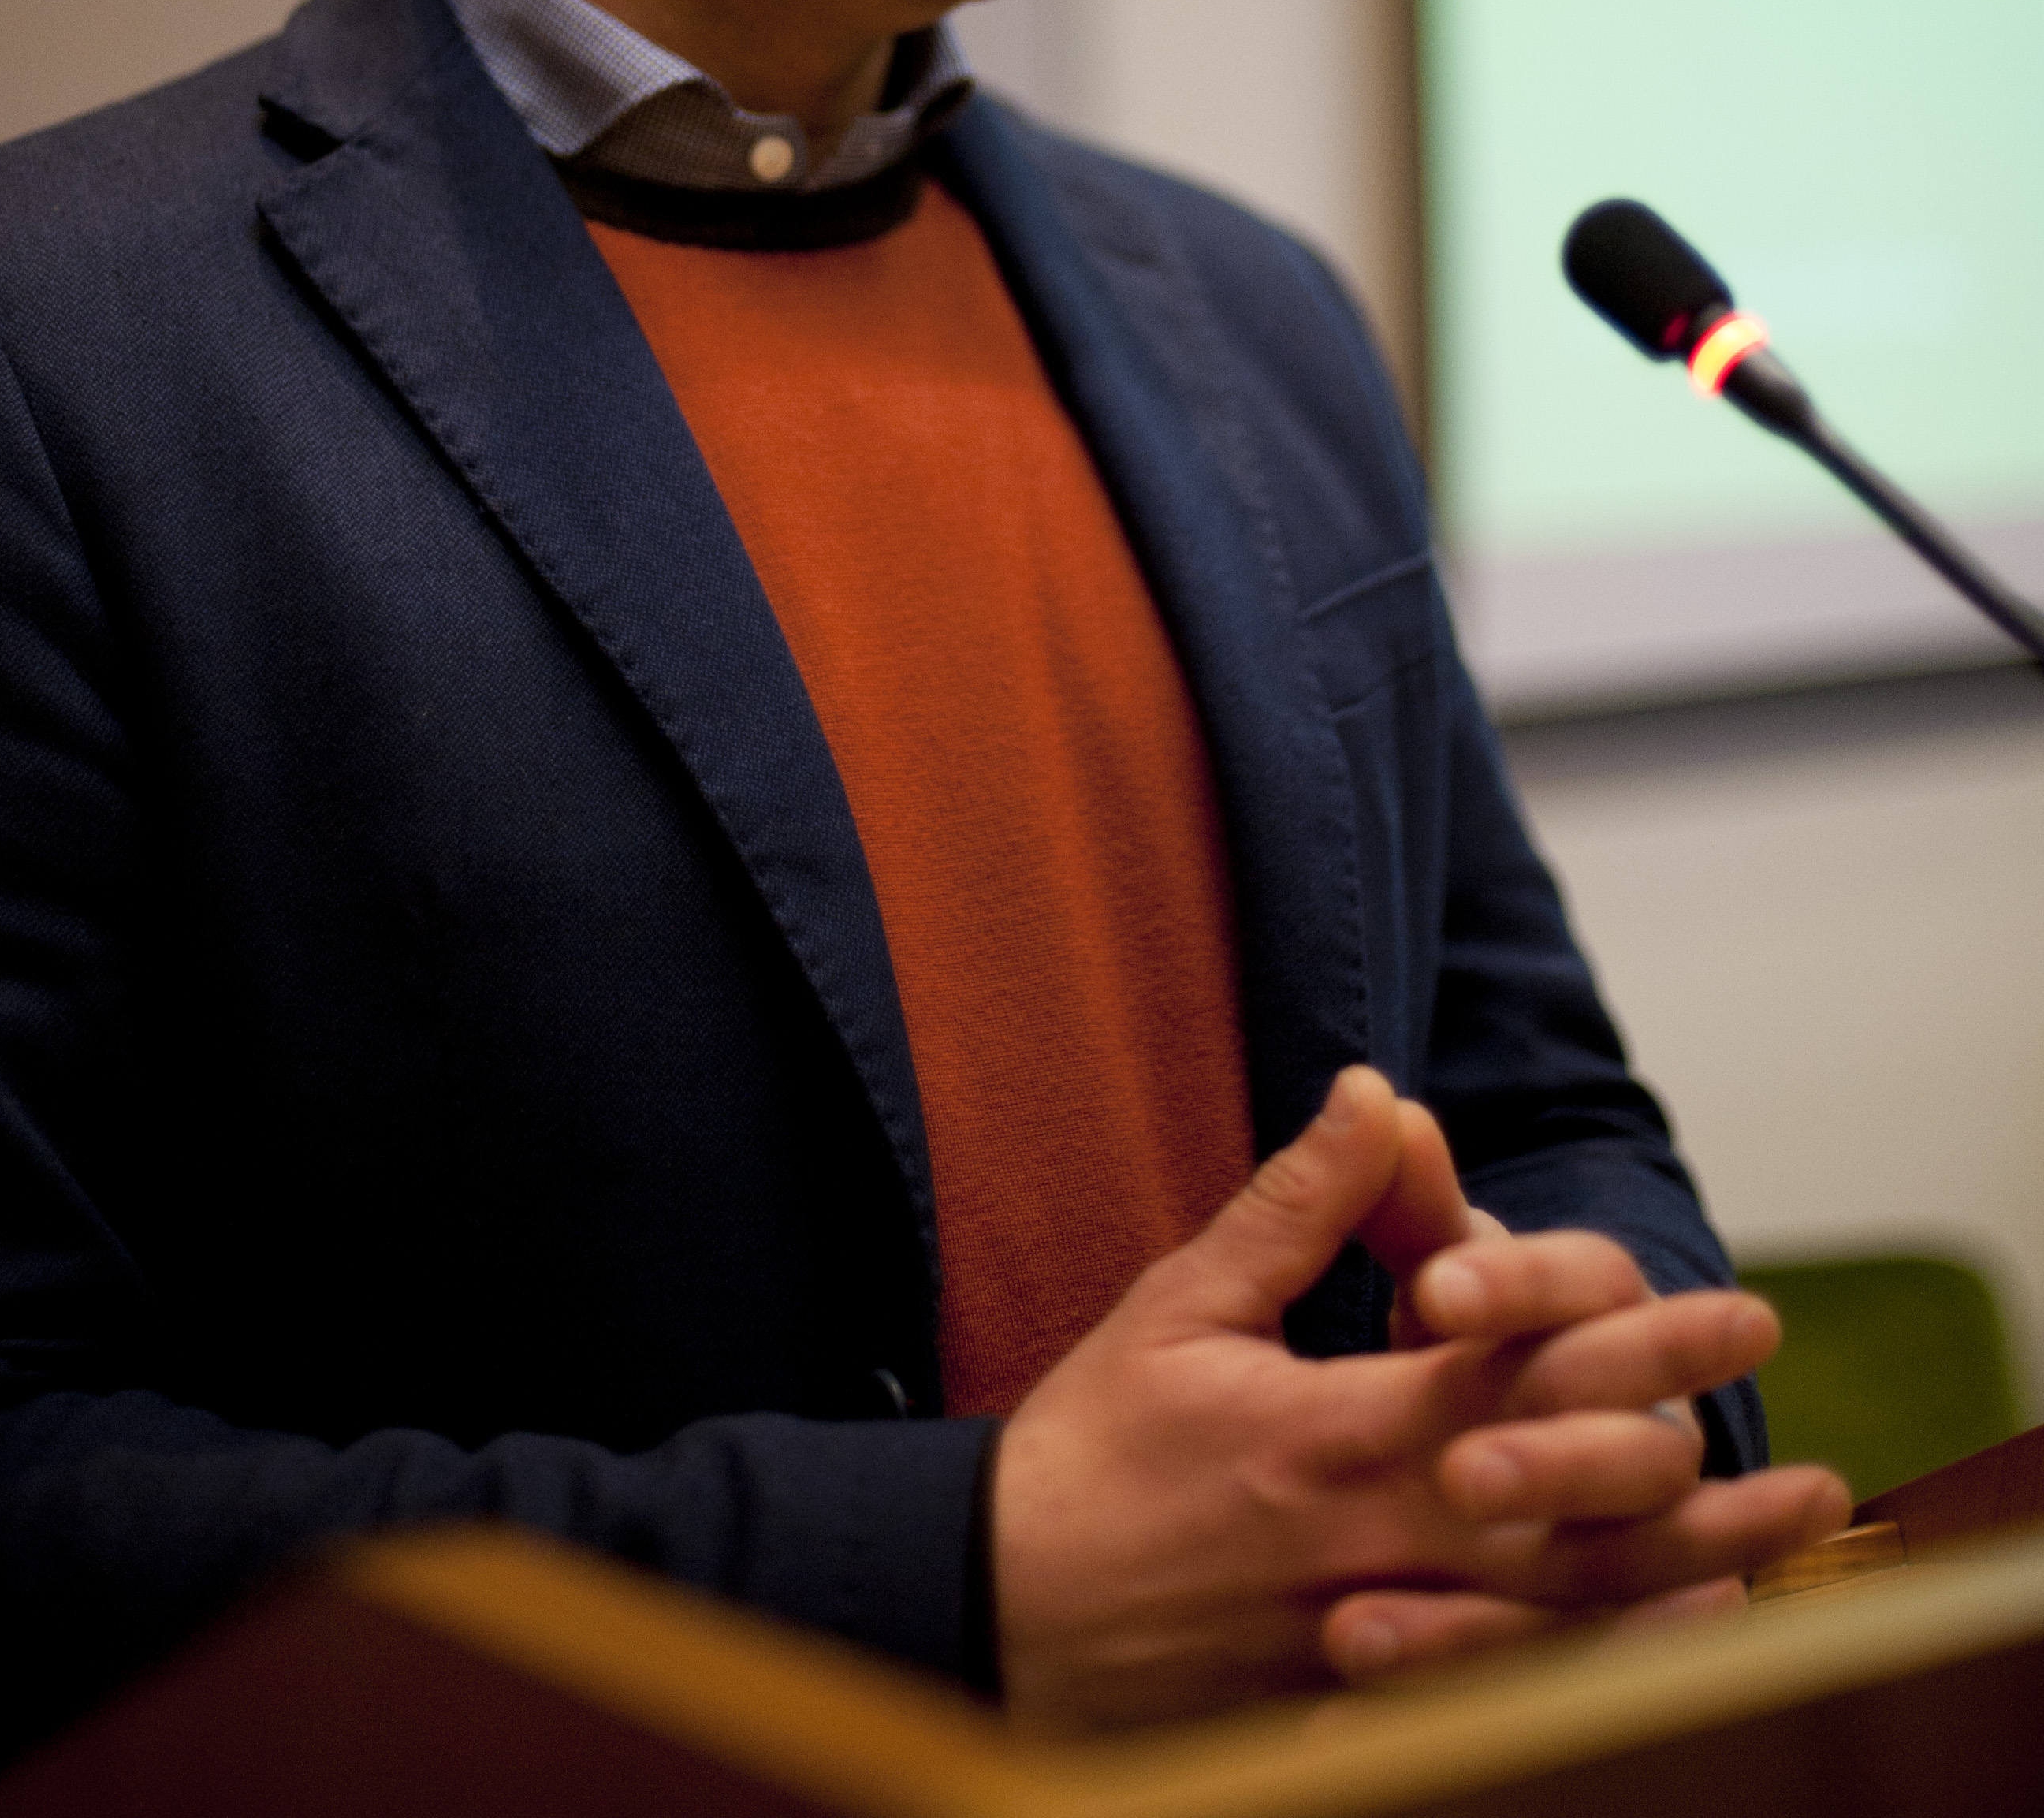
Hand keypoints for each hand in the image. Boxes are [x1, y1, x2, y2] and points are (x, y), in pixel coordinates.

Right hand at [992, 1066, 1845, 1727]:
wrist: (993, 1606)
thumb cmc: (1090, 1446)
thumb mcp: (1180, 1304)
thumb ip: (1294, 1208)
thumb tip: (1379, 1096)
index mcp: (1329, 1433)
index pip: (1516, 1379)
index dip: (1634, 1347)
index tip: (1735, 1315)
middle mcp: (1370, 1541)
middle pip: (1566, 1507)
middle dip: (1691, 1467)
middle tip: (1807, 1454)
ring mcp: (1368, 1638)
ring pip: (1554, 1619)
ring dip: (1677, 1580)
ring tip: (1776, 1547)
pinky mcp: (1355, 1705)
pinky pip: (1499, 1697)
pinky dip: (1593, 1678)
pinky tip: (1665, 1654)